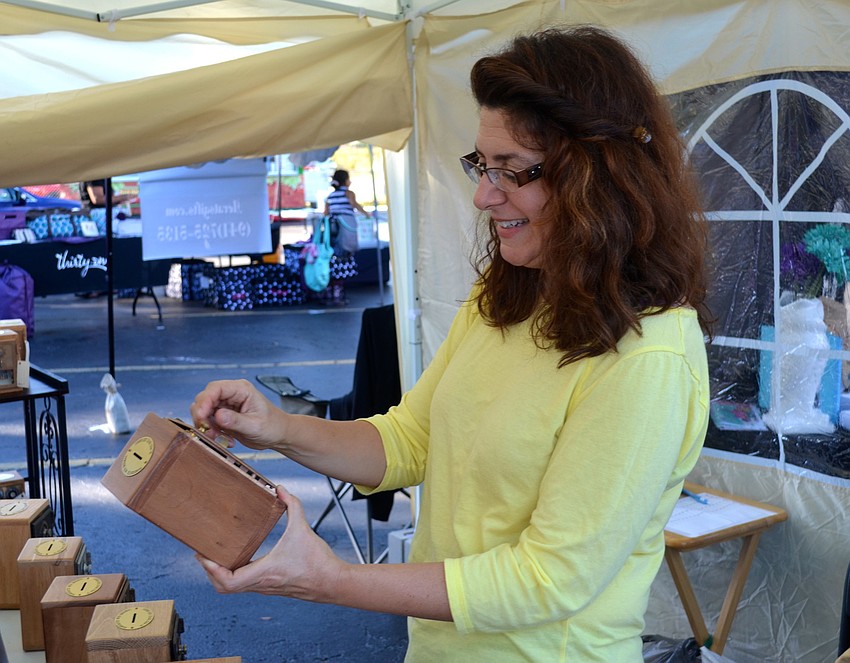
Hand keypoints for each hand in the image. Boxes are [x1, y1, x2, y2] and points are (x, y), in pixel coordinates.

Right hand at [190, 379, 282, 450]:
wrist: (278, 435)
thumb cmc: (272, 426)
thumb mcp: (255, 425)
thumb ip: (236, 421)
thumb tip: (218, 416)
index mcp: (241, 389)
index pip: (215, 388)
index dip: (204, 401)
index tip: (201, 416)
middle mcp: (232, 394)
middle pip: (205, 398)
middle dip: (202, 416)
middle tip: (208, 431)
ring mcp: (226, 404)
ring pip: (204, 411)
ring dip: (207, 426)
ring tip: (220, 437)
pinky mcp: (223, 415)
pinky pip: (209, 421)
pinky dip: (212, 431)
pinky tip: (225, 439)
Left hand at [196, 486, 343, 601]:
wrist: (333, 583)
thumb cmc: (317, 560)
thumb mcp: (303, 527)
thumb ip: (292, 505)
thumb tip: (280, 489)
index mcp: (265, 572)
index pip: (228, 581)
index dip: (211, 570)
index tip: (204, 555)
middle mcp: (261, 584)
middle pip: (224, 588)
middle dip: (210, 572)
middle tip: (204, 554)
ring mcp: (265, 588)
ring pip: (234, 588)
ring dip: (221, 575)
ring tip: (217, 555)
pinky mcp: (272, 588)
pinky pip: (246, 585)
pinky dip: (236, 575)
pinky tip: (239, 559)